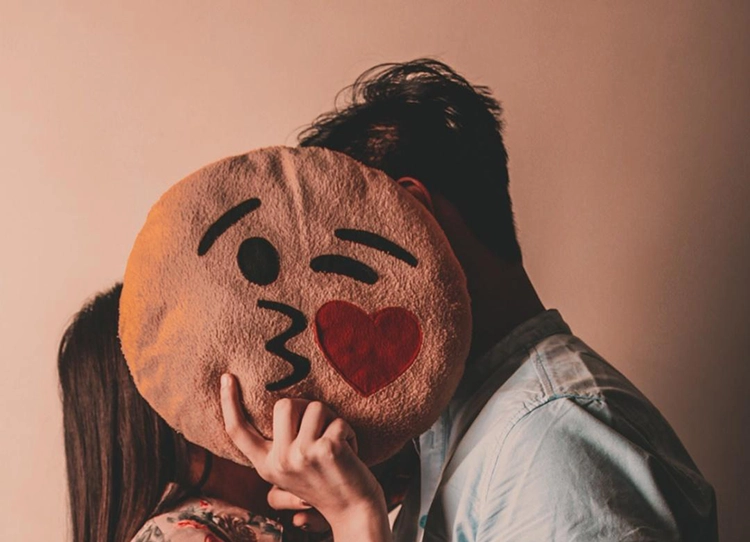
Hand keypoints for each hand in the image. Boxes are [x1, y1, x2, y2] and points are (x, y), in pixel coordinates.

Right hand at [220, 373, 390, 541]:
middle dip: (308, 408)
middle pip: (284, 405)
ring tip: (337, 445)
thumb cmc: (327, 483)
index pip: (238, 431)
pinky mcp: (326, 450)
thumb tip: (278, 404)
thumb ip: (280, 444)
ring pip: (315, 407)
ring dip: (333, 421)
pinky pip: (339, 421)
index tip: (227, 377)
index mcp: (266, 466)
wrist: (354, 511)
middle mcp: (279, 461)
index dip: (229, 402)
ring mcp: (301, 456)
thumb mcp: (293, 468)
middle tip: (323, 431)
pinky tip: (350, 453)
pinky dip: (349, 433)